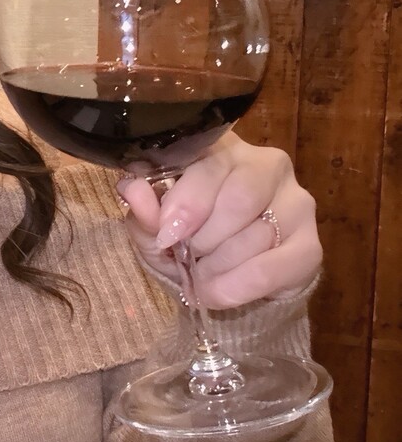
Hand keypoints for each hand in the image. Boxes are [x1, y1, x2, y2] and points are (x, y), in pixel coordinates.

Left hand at [116, 132, 322, 309]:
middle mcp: (266, 165)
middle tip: (187, 257)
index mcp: (222, 149)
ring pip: (256, 234)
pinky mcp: (310, 245)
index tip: (167, 234)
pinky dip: (236, 286)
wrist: (224, 280)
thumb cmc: (188, 240)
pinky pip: (272, 268)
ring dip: (217, 266)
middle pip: (240, 196)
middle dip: (205, 238)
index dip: (186, 201)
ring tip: (201, 275)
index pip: (210, 162)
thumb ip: (144, 209)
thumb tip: (131, 189)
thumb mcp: (156, 227)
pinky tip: (217, 292)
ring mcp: (296, 202)